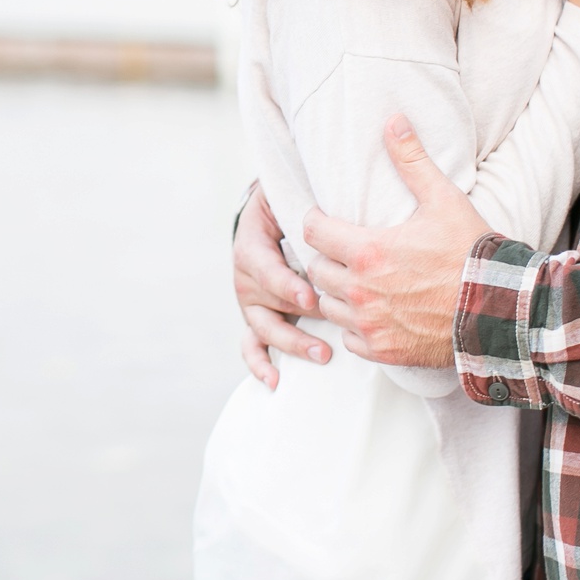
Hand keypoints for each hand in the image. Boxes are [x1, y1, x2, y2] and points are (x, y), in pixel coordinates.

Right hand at [233, 184, 327, 388]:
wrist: (270, 214)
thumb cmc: (288, 205)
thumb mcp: (290, 198)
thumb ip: (306, 207)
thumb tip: (333, 212)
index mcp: (251, 245)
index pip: (266, 269)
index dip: (286, 285)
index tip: (312, 298)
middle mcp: (246, 277)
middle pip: (267, 304)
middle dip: (297, 321)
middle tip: (326, 336)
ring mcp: (250, 302)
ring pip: (265, 328)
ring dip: (292, 343)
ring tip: (322, 354)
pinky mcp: (257, 318)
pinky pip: (252, 345)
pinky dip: (260, 364)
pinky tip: (275, 381)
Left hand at [301, 115, 486, 367]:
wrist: (501, 310)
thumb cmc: (472, 252)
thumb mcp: (443, 200)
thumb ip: (411, 161)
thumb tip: (393, 119)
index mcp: (368, 251)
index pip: (313, 232)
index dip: (316, 223)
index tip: (324, 221)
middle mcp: (361, 291)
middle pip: (316, 270)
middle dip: (326, 258)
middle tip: (345, 252)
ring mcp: (370, 325)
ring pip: (328, 306)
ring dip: (337, 294)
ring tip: (357, 283)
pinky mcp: (383, 350)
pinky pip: (350, 339)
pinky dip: (356, 328)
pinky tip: (374, 314)